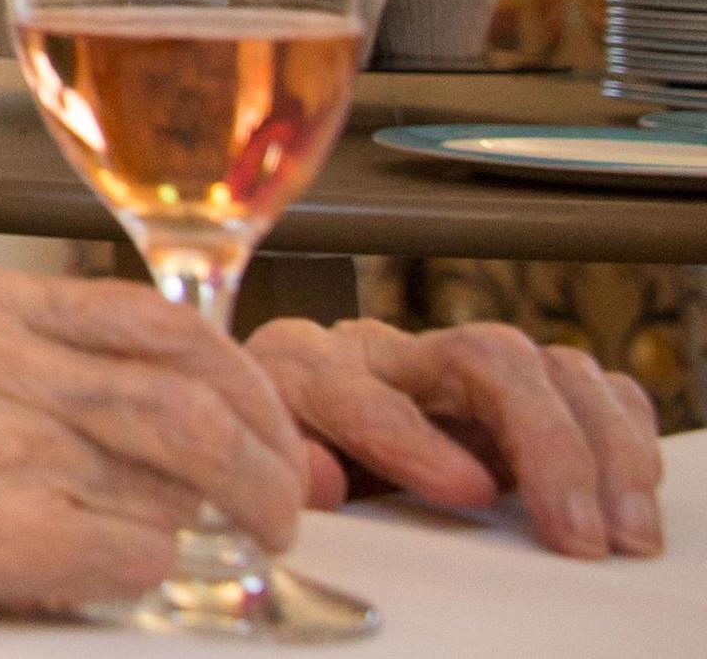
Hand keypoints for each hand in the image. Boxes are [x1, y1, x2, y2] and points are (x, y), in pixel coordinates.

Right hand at [0, 250, 308, 655]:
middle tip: (285, 502)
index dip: (240, 376)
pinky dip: (147, 573)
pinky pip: (129, 548)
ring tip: (225, 543)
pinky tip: (112, 571)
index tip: (272, 424)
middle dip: (263, 457)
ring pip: (170, 471)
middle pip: (182, 389)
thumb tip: (212, 410)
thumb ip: (41, 358)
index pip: (149, 315)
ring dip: (218, 522)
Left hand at [247, 318, 663, 557]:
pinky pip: (576, 380)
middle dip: (544, 443)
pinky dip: (618, 426)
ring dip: (598, 445)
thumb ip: (282, 472)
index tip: (470, 493)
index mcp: (299, 365)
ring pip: (540, 364)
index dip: (414, 442)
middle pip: (482, 358)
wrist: (268, 433)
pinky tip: (631, 481)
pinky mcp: (500, 384)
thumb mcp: (251, 472)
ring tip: (621, 528)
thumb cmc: (264, 459)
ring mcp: (445, 361)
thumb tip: (318, 482)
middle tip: (577, 532)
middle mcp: (379, 350)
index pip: (360, 389)